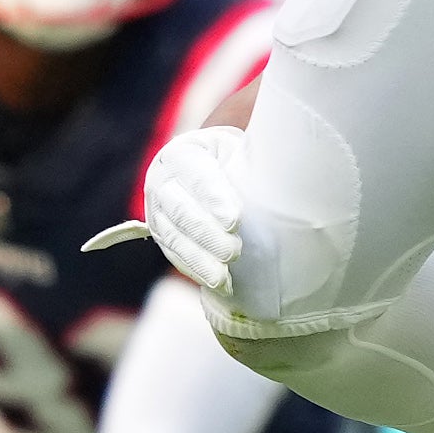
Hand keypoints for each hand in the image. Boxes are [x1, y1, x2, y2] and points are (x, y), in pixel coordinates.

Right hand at [92, 126, 248, 295]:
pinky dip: (196, 271)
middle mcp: (162, 182)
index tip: (235, 219)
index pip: (195, 174)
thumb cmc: (229, 157)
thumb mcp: (236, 149)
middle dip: (207, 234)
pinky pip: (175, 255)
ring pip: (174, 237)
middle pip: (180, 210)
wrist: (205, 166)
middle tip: (234, 251)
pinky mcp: (161, 236)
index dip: (214, 197)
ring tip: (223, 277)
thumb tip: (276, 179)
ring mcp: (157, 211)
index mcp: (180, 153)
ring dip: (200, 259)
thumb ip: (247, 160)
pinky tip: (217, 283)